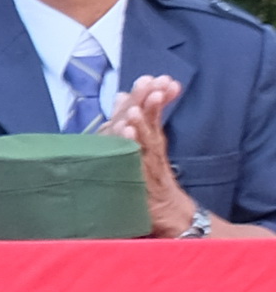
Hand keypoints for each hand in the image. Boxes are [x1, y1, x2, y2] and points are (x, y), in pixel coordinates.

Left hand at [108, 77, 201, 237]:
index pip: (149, 112)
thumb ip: (135, 121)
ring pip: (146, 140)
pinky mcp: (143, 179)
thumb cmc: (149, 177)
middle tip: (154, 83)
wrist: (167, 212)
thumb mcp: (141, 146)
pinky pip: (137, 161)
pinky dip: (132, 145)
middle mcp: (149, 148)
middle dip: (151, 102)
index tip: (157, 78)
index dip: (152, 95)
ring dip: (141, 123)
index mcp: (147, 138)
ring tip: (136, 109)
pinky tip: (127, 132)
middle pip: (150, 122)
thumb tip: (123, 95)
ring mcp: (147, 164)